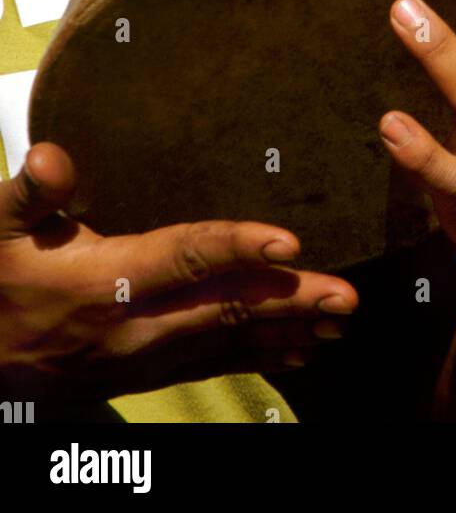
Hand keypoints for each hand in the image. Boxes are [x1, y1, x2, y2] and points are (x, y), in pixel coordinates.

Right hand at [0, 143, 357, 404]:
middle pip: (224, 308)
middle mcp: (132, 326)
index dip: (238, 247)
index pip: (184, 258)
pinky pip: (210, 366)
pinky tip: (297, 354)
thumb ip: (31, 192)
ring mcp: (140, 360)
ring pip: (226, 343)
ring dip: (286, 333)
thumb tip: (55, 157)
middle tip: (346, 296)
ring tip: (340, 323)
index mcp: (103, 281)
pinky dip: (256, 359)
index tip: (289, 241)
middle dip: (289, 302)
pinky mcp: (141, 376)